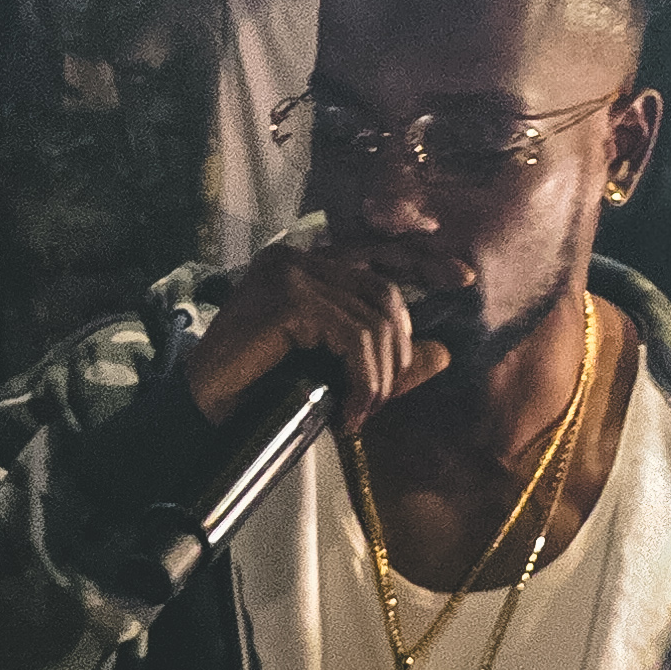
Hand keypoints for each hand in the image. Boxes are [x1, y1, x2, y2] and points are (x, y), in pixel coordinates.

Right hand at [180, 241, 465, 435]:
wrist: (207, 415)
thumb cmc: (263, 394)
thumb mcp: (333, 374)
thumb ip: (384, 362)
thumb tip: (444, 353)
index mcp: (306, 265)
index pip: (377, 254)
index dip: (422, 262)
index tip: (463, 279)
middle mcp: (297, 258)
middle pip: (384, 293)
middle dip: (396, 353)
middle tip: (377, 402)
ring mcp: (288, 273)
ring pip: (373, 320)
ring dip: (378, 377)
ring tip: (360, 412)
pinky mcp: (286, 299)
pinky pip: (352, 337)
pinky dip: (362, 378)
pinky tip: (346, 409)